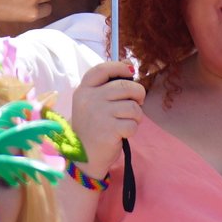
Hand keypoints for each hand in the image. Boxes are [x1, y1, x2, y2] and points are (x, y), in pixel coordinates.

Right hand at [72, 61, 145, 176]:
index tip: (130, 71)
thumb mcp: (92, 102)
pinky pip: (133, 123)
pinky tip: (123, 133)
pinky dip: (133, 129)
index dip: (120, 67)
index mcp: (84, 90)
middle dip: (138, 94)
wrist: (83, 157)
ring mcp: (99, 115)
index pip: (103, 69)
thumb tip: (130, 64)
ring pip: (133, 106)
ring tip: (127, 120)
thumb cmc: (93, 126)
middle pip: (125, 86)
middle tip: (137, 102)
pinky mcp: (109, 131)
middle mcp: (90, 99)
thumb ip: (108, 84)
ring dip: (136, 115)